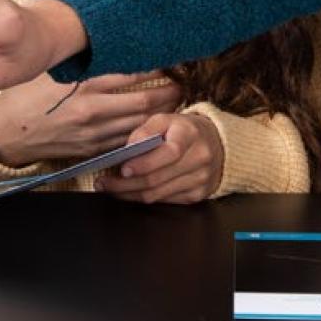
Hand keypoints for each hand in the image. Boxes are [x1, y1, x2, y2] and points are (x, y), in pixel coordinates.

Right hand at [0, 72, 181, 165]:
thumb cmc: (28, 95)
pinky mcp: (93, 150)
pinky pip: (127, 141)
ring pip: (141, 124)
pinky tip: (153, 124)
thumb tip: (109, 40)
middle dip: (170, 93)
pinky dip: (144, 132)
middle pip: (145, 102)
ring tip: (175, 102)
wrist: (8, 132)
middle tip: (181, 83)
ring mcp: (94, 133)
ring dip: (162, 114)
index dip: (157, 67)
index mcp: (82, 84)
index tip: (170, 61)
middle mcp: (92, 109)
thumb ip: (82, 60)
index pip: (132, 73)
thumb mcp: (53, 69)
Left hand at [97, 112, 223, 204]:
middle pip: (158, 178)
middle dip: (126, 183)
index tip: (123, 168)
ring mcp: (200, 179)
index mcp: (190, 134)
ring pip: (157, 194)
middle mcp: (199, 157)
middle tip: (104, 183)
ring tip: (110, 189)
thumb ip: (146, 130)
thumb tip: (128, 148)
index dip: (144, 163)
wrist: (216, 144)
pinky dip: (144, 198)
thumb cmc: (182, 130)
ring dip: (130, 194)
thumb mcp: (166, 119)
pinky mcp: (197, 195)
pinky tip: (129, 193)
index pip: (169, 152)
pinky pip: (164, 201)